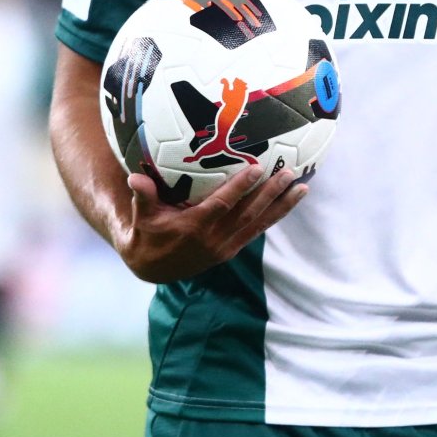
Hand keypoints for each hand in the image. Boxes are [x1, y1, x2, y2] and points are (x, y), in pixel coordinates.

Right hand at [116, 165, 306, 283]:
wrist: (152, 267)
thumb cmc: (146, 233)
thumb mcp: (140, 216)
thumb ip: (142, 195)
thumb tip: (134, 177)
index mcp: (194, 228)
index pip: (222, 205)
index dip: (239, 188)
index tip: (256, 169)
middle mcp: (214, 240)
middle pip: (248, 214)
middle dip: (270, 194)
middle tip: (289, 173)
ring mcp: (225, 247)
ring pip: (258, 224)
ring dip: (281, 206)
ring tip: (302, 188)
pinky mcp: (231, 250)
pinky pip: (257, 230)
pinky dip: (274, 216)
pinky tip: (290, 201)